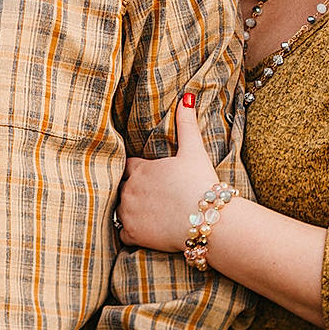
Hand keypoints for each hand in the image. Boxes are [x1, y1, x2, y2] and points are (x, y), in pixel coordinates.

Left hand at [118, 95, 219, 252]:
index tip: (151, 179)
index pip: (129, 166)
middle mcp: (129, 189)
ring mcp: (128, 212)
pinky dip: (131, 233)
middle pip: (123, 188)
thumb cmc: (201, 184)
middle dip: (133, 192)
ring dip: (130, 212)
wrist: (208, 220)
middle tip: (152, 199)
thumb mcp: (194, 151)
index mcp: (141, 169)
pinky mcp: (132, 234)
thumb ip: (187, 124)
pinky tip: (145, 232)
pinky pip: (121, 233)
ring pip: (120, 210)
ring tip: (149, 215)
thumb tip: (187, 96)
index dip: (139, 172)